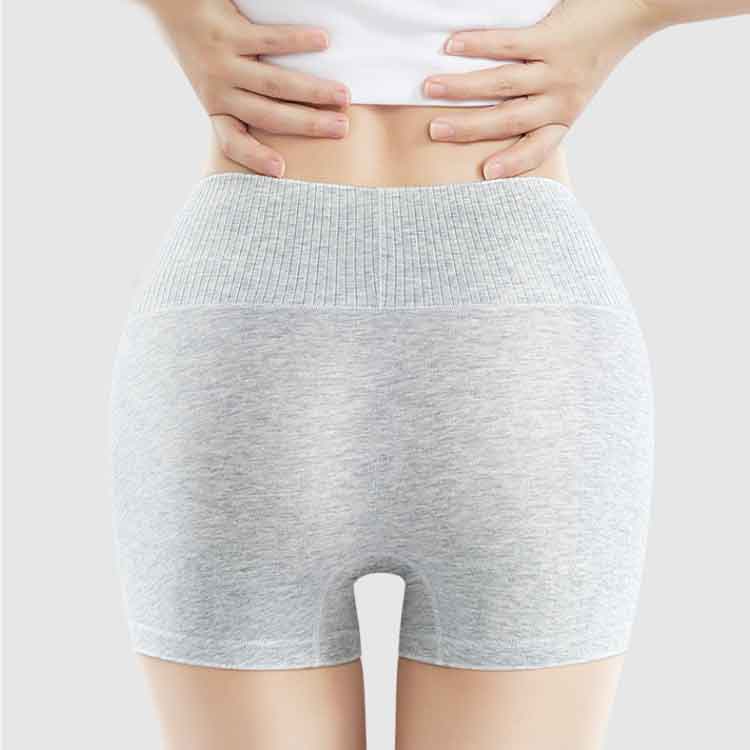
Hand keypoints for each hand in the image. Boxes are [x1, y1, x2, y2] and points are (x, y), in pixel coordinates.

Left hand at [140, 0, 349, 176]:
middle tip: (341, 128)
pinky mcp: (227, 30)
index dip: (254, 158)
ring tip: (343, 94)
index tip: (281, 171)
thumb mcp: (215, 81)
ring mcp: (221, 61)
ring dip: (311, 90)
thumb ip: (244, 100)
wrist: (170, 0)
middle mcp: (217, 89)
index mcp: (215, 106)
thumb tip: (292, 123)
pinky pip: (268, 39)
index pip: (231, 141)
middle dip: (308, 125)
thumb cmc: (204, 45)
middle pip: (268, 115)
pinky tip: (323, 41)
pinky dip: (297, 41)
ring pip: (272, 82)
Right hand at [423, 0, 664, 178]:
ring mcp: (556, 68)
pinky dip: (478, 46)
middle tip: (434, 132)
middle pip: (507, 119)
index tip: (486, 174)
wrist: (637, 6)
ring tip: (430, 87)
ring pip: (502, 84)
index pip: (537, 147)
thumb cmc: (598, 48)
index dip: (512, 163)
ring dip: (462, 88)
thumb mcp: (577, 88)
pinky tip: (452, 46)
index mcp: (564, 114)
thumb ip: (543, 103)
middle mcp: (560, 98)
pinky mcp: (553, 37)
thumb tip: (496, 111)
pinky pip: (509, 45)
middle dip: (467, 128)